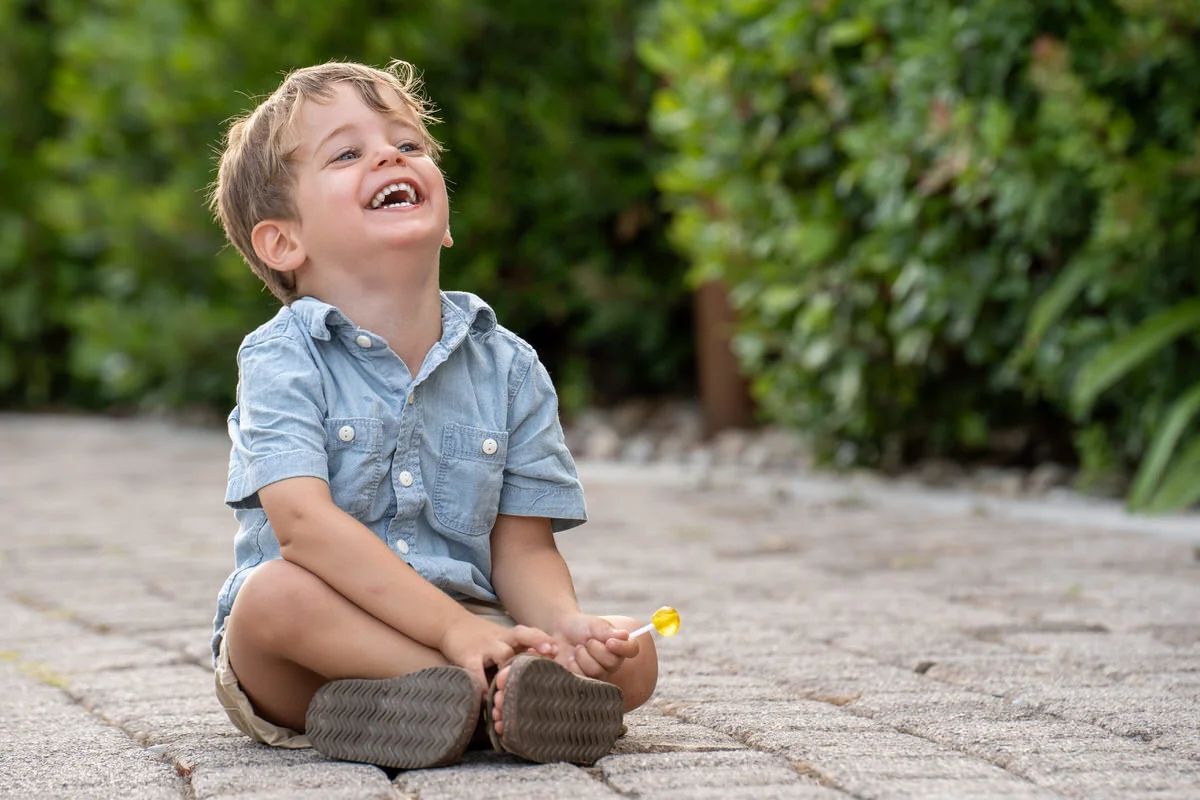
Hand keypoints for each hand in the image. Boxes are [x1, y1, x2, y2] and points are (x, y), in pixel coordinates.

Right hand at [439, 617, 556, 693]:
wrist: (450, 624)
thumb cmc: (483, 638)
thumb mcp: (503, 640)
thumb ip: (520, 650)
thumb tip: (546, 667)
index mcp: (511, 636)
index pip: (531, 633)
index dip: (544, 640)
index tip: (557, 649)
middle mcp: (501, 638)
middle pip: (521, 634)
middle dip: (537, 642)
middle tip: (549, 653)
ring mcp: (484, 646)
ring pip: (503, 653)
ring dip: (512, 669)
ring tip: (522, 685)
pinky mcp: (467, 655)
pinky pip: (476, 670)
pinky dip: (482, 684)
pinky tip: (488, 697)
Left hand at [548, 613, 638, 680]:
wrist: (562, 633)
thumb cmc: (581, 628)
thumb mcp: (594, 625)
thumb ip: (608, 631)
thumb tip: (625, 635)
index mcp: (619, 646)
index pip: (632, 649)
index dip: (623, 647)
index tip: (610, 642)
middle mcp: (612, 663)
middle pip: (612, 662)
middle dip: (594, 647)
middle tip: (587, 641)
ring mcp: (599, 675)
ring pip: (596, 671)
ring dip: (582, 655)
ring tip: (578, 649)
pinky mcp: (585, 682)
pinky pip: (582, 678)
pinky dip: (573, 665)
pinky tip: (571, 659)